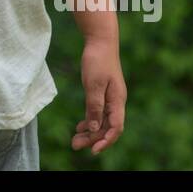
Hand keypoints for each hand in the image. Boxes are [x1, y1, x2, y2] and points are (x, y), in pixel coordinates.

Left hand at [72, 37, 126, 155]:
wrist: (100, 41)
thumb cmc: (98, 60)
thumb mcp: (94, 84)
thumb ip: (94, 106)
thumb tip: (93, 128)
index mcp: (117, 101)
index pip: (115, 127)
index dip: (106, 140)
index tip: (93, 150)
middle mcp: (116, 102)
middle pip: (107, 127)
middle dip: (93, 138)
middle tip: (75, 145)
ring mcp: (110, 98)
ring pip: (101, 121)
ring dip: (90, 132)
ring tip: (75, 140)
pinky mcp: (103, 93)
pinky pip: (98, 113)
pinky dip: (90, 121)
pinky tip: (80, 127)